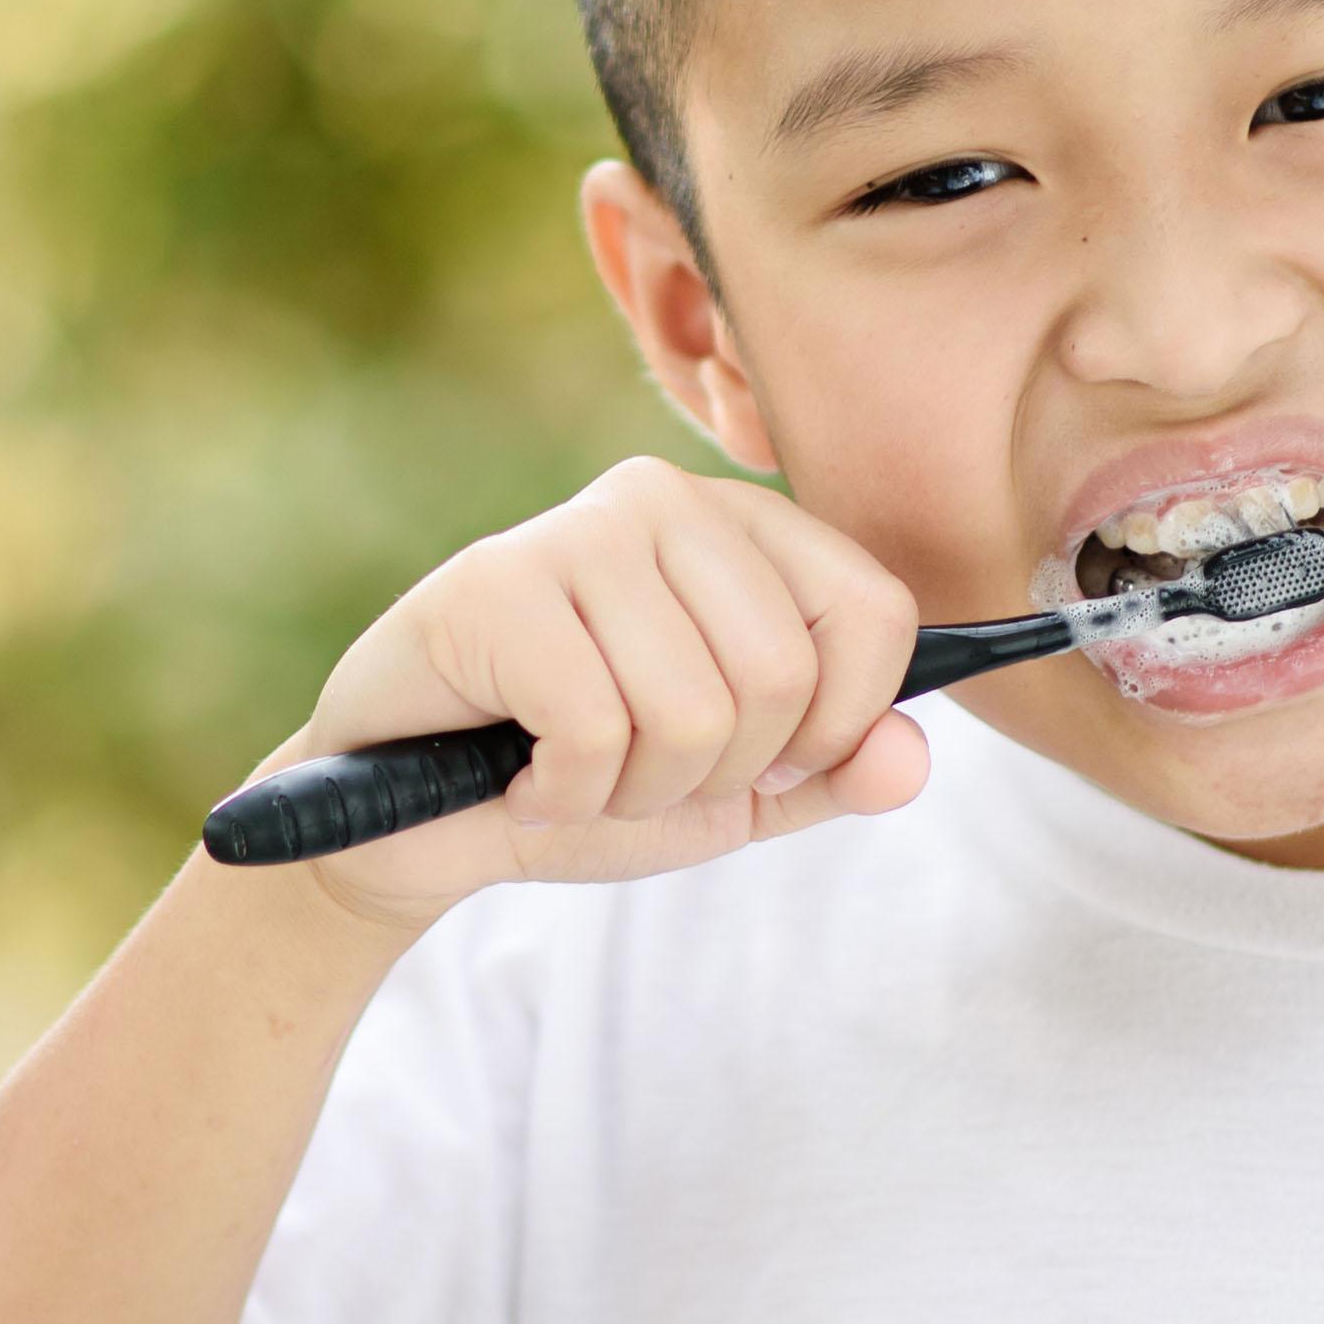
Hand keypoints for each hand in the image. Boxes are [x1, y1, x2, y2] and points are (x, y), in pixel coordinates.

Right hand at [272, 457, 933, 927]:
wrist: (410, 823)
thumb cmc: (577, 779)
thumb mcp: (732, 792)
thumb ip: (830, 772)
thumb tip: (913, 756)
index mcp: (741, 529)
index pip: (875, 613)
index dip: (833, 727)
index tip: (756, 763)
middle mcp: (663, 500)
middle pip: (783, 677)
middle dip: (716, 776)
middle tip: (635, 773)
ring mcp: (575, 533)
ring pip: (694, 713)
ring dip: (631, 792)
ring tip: (570, 771)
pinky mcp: (494, 586)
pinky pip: (595, 728)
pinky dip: (562, 793)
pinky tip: (521, 774)